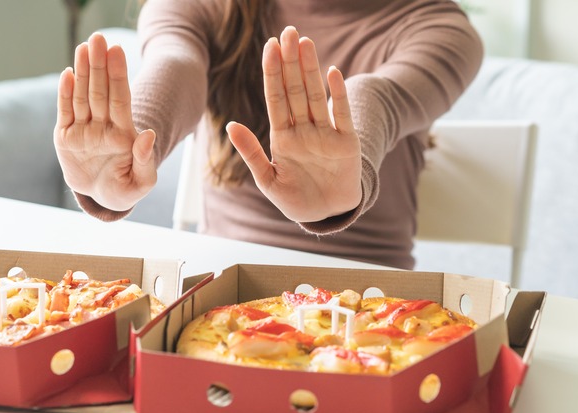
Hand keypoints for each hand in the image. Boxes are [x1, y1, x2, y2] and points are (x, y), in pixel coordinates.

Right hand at [54, 32, 156, 211]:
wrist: (101, 198)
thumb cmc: (124, 189)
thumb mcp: (141, 183)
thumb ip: (145, 160)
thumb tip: (149, 135)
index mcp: (123, 133)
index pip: (120, 99)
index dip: (118, 76)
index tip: (117, 52)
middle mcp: (103, 126)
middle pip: (101, 91)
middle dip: (100, 64)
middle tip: (98, 38)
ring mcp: (84, 130)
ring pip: (83, 96)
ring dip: (83, 72)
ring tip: (84, 47)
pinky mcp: (66, 137)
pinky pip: (65, 112)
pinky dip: (65, 94)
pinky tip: (68, 74)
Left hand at [227, 26, 361, 222]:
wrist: (324, 215)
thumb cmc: (294, 199)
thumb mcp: (267, 179)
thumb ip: (251, 152)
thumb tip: (231, 124)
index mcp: (282, 136)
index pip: (276, 98)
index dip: (272, 73)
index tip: (268, 47)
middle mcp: (303, 129)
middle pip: (295, 89)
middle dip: (290, 62)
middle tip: (287, 32)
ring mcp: (325, 133)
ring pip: (316, 95)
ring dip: (311, 69)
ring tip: (305, 43)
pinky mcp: (346, 142)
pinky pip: (341, 114)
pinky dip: (338, 94)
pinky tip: (332, 72)